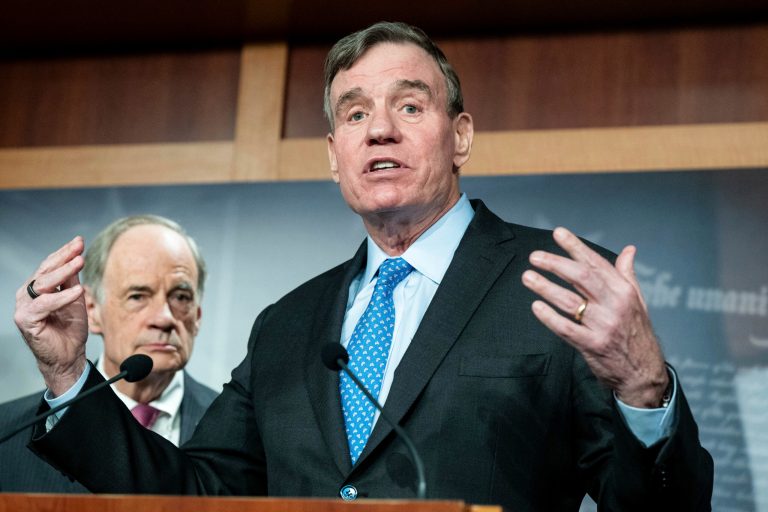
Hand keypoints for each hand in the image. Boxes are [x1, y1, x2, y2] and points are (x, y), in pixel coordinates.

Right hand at [13, 236, 88, 395]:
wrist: (68, 356)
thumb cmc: (70, 329)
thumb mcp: (75, 299)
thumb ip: (72, 280)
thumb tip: (77, 257)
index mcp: (38, 288)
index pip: (49, 265)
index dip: (64, 252)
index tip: (79, 241)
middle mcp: (28, 295)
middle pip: (45, 271)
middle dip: (64, 257)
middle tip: (79, 248)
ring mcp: (24, 307)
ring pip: (44, 284)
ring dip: (63, 272)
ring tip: (80, 262)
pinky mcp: (26, 320)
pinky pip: (45, 304)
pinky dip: (62, 297)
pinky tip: (78, 291)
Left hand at [521, 227, 667, 407]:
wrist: (644, 373)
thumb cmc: (637, 333)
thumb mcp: (638, 302)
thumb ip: (627, 275)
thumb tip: (629, 250)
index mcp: (624, 292)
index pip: (596, 263)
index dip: (576, 247)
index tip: (558, 233)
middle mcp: (614, 306)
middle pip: (581, 278)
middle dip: (556, 264)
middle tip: (535, 256)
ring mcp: (603, 326)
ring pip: (570, 301)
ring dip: (546, 287)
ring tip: (528, 276)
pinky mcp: (592, 345)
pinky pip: (566, 328)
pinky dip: (550, 317)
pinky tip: (536, 306)